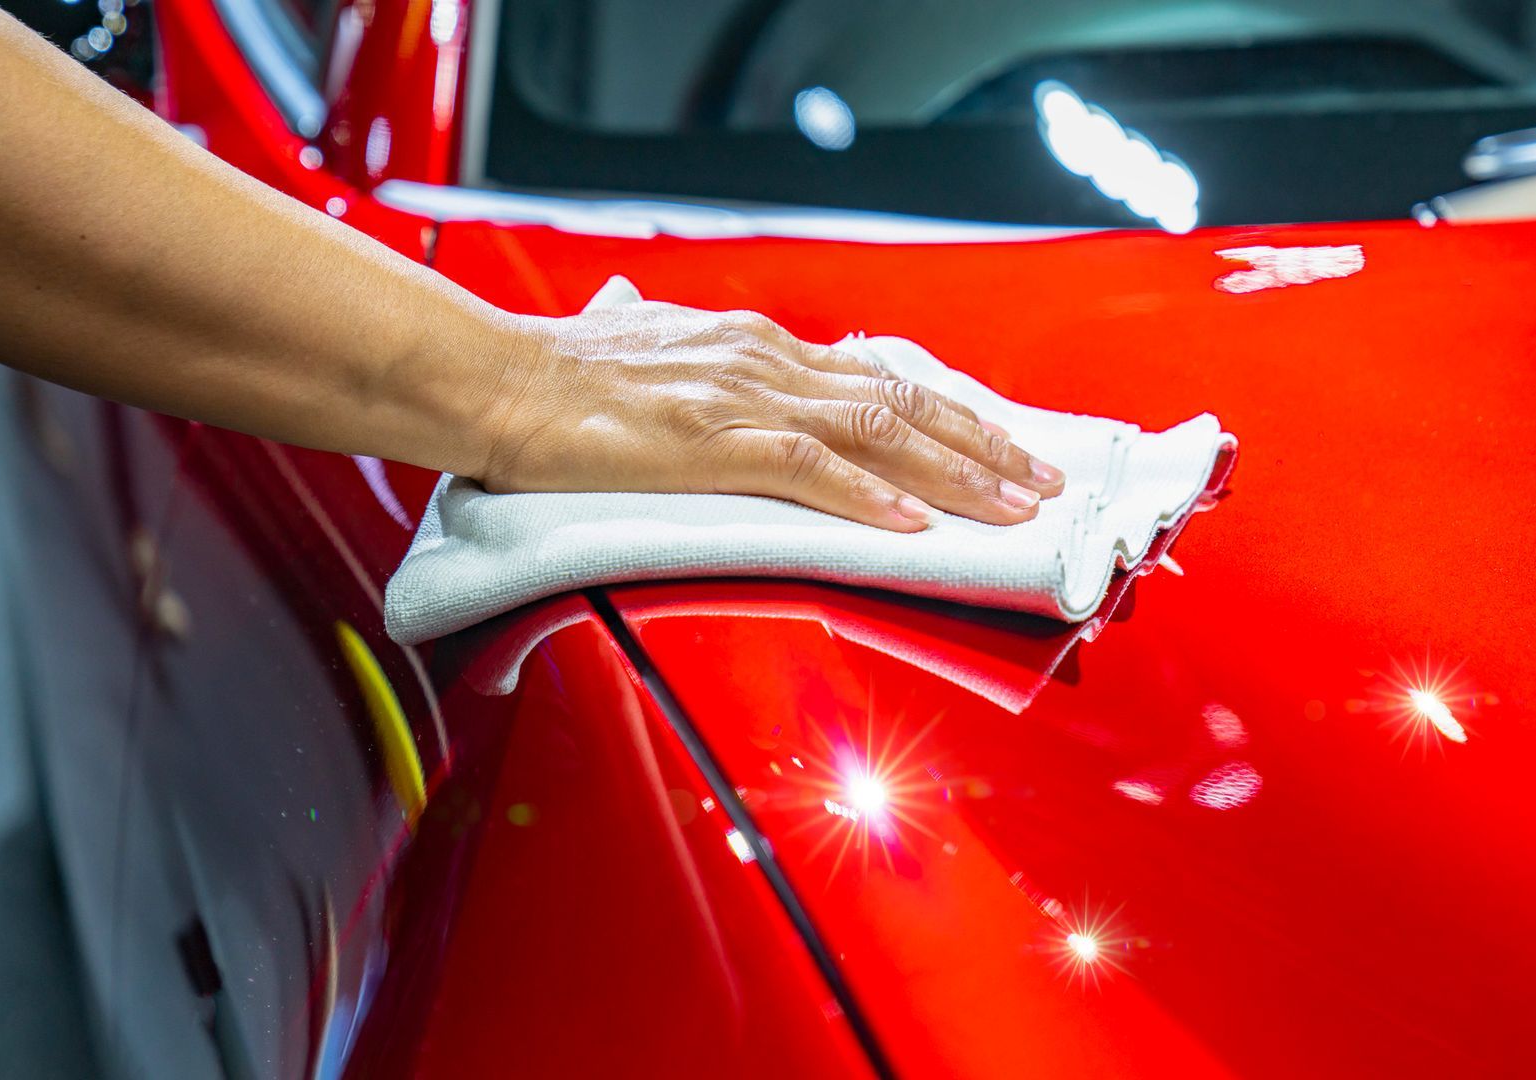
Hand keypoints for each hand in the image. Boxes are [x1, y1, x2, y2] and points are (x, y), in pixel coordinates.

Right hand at [475, 301, 1065, 530]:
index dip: (948, 413)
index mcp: (755, 347)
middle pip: (899, 402)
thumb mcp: (628, 339)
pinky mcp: (710, 443)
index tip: (998, 441)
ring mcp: (743, 401)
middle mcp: (766, 363)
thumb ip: (656, 336)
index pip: (877, 377)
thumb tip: (635, 311)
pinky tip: (910, 521)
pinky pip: (807, 470)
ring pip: (875, 433)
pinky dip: (866, 496)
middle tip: (1041, 479)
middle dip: (982, 444)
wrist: (493, 378)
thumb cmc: (555, 370)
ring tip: (1009, 506)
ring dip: (952, 473)